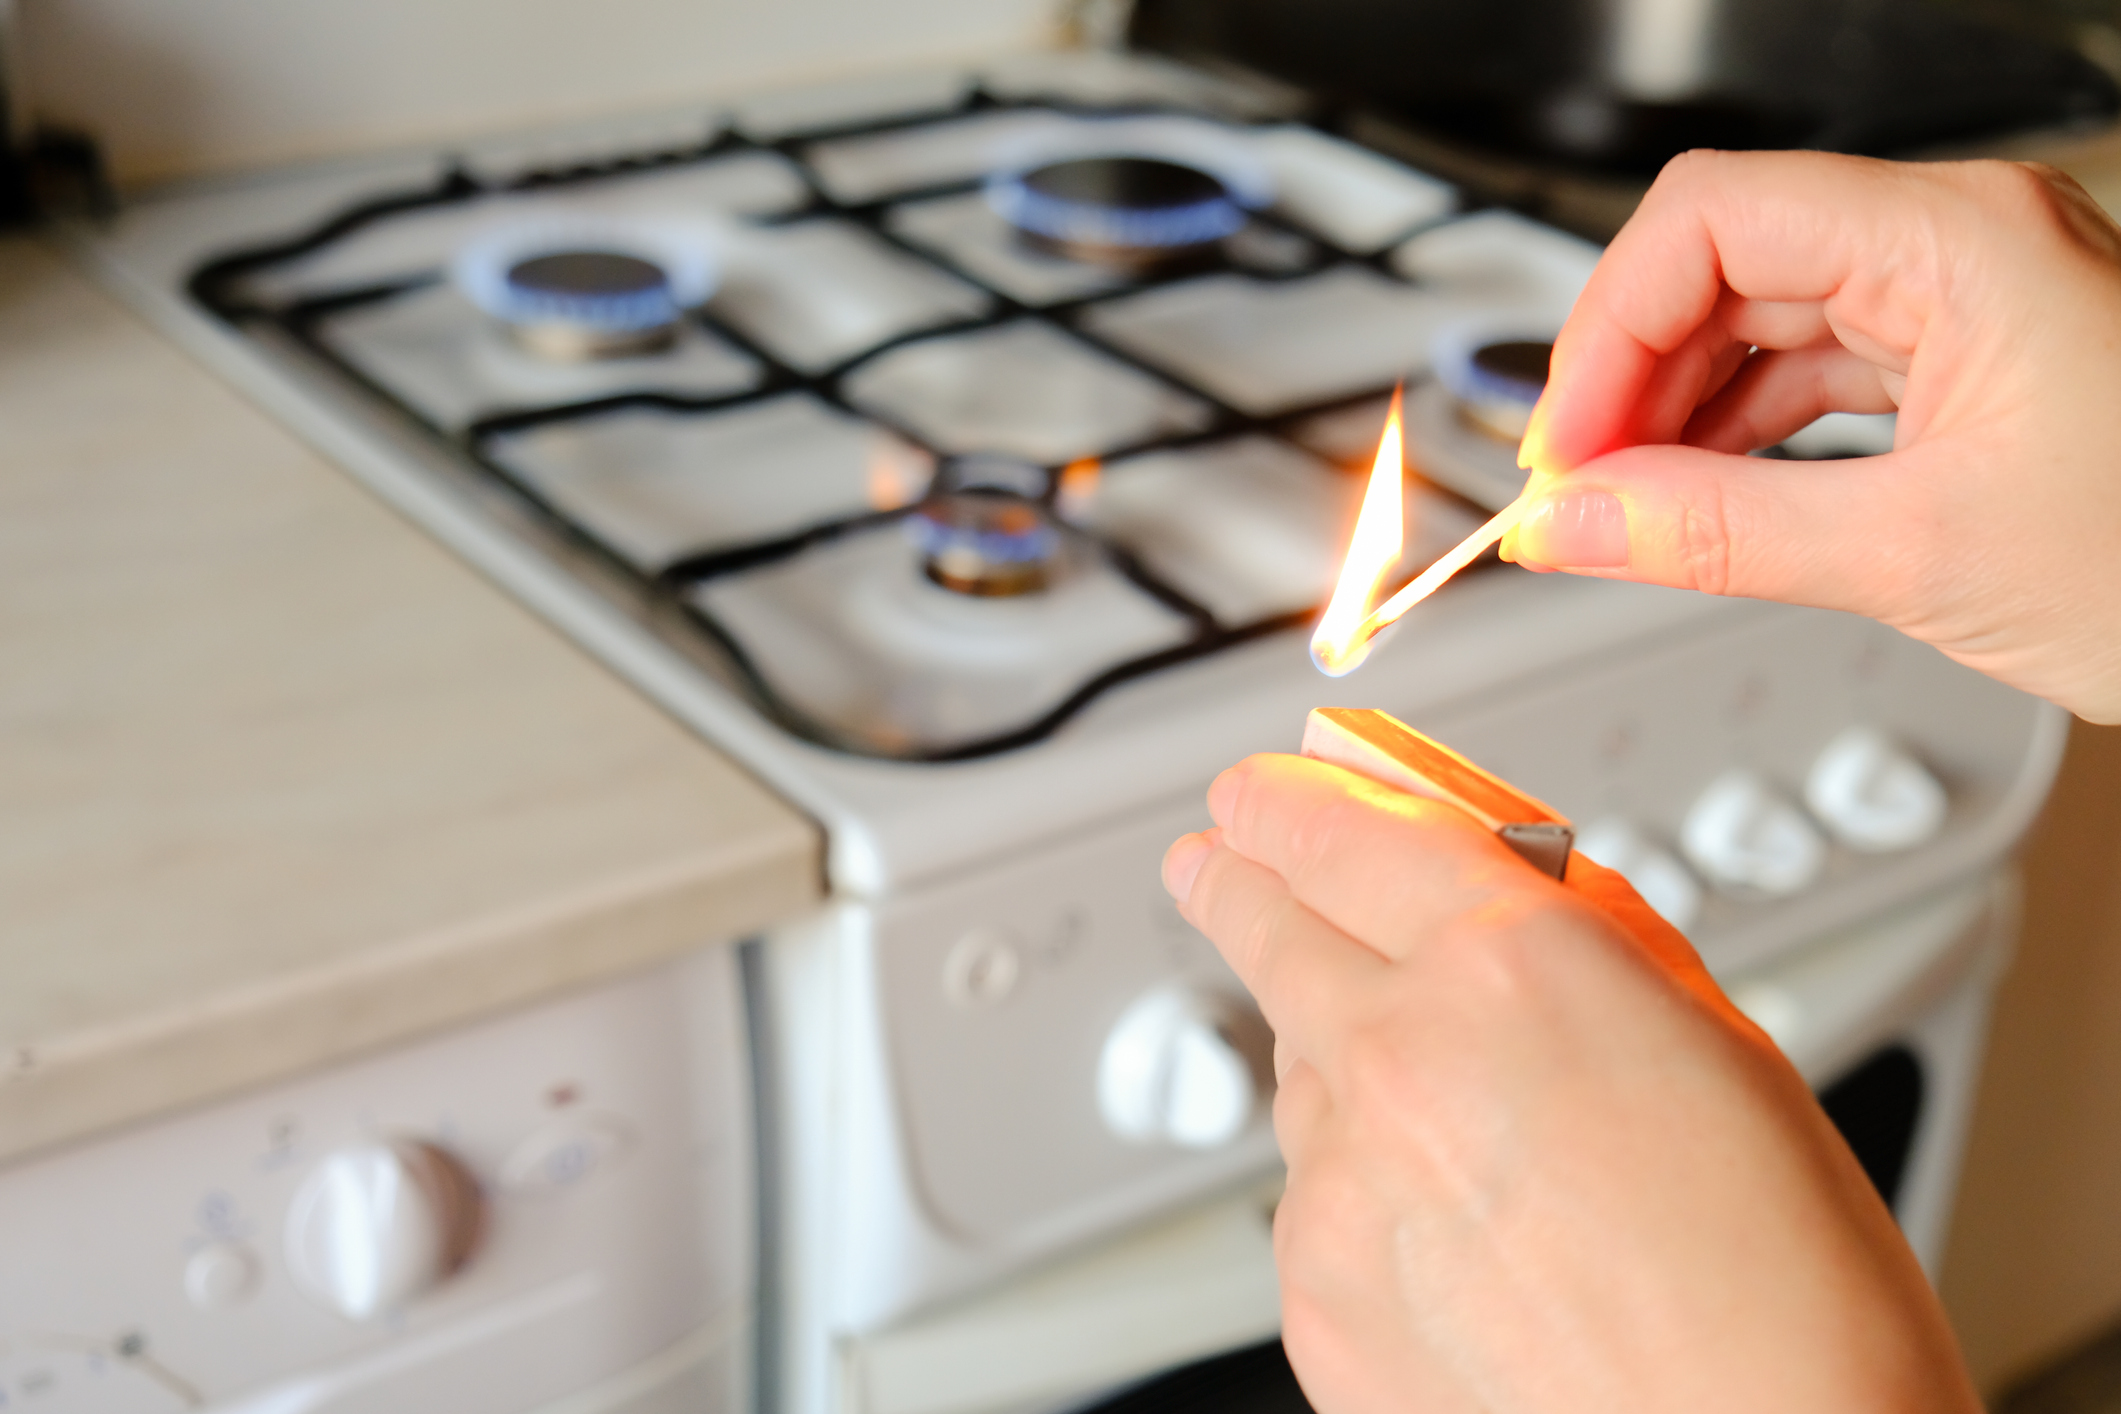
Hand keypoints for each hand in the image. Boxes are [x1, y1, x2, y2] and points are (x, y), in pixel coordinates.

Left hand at [1164, 753, 1979, 1413]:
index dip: (1285, 802)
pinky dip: (1355, 1191)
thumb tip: (1496, 870)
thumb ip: (1580, 931)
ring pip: (1298, 1077)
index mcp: (1506, 963)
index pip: (1340, 831)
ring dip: (1336, 1061)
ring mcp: (1340, 1185)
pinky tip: (1448, 1230)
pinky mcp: (1312, 1296)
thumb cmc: (1784, 1275)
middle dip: (1236, 886)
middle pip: (1267, 932)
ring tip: (1442, 1114)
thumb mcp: (1713, 1035)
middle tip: (1210, 866)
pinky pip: (1310, 1200)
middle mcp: (1397, 1057)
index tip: (1253, 795)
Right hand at [1502, 150, 2120, 723]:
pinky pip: (1816, 371)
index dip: (1606, 329)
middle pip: (1726, 265)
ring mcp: (1968, 300)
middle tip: (1574, 490)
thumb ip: (1715, 534)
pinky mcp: (1971, 362)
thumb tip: (1568, 524)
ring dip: (1677, 414)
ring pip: (1762, 321)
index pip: (1711, 219)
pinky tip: (1704, 497)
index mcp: (1960, 241)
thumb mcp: (1918, 554)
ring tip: (1629, 508)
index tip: (1561, 445)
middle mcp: (1962, 245)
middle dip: (1630, 378)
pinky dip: (1743, 436)